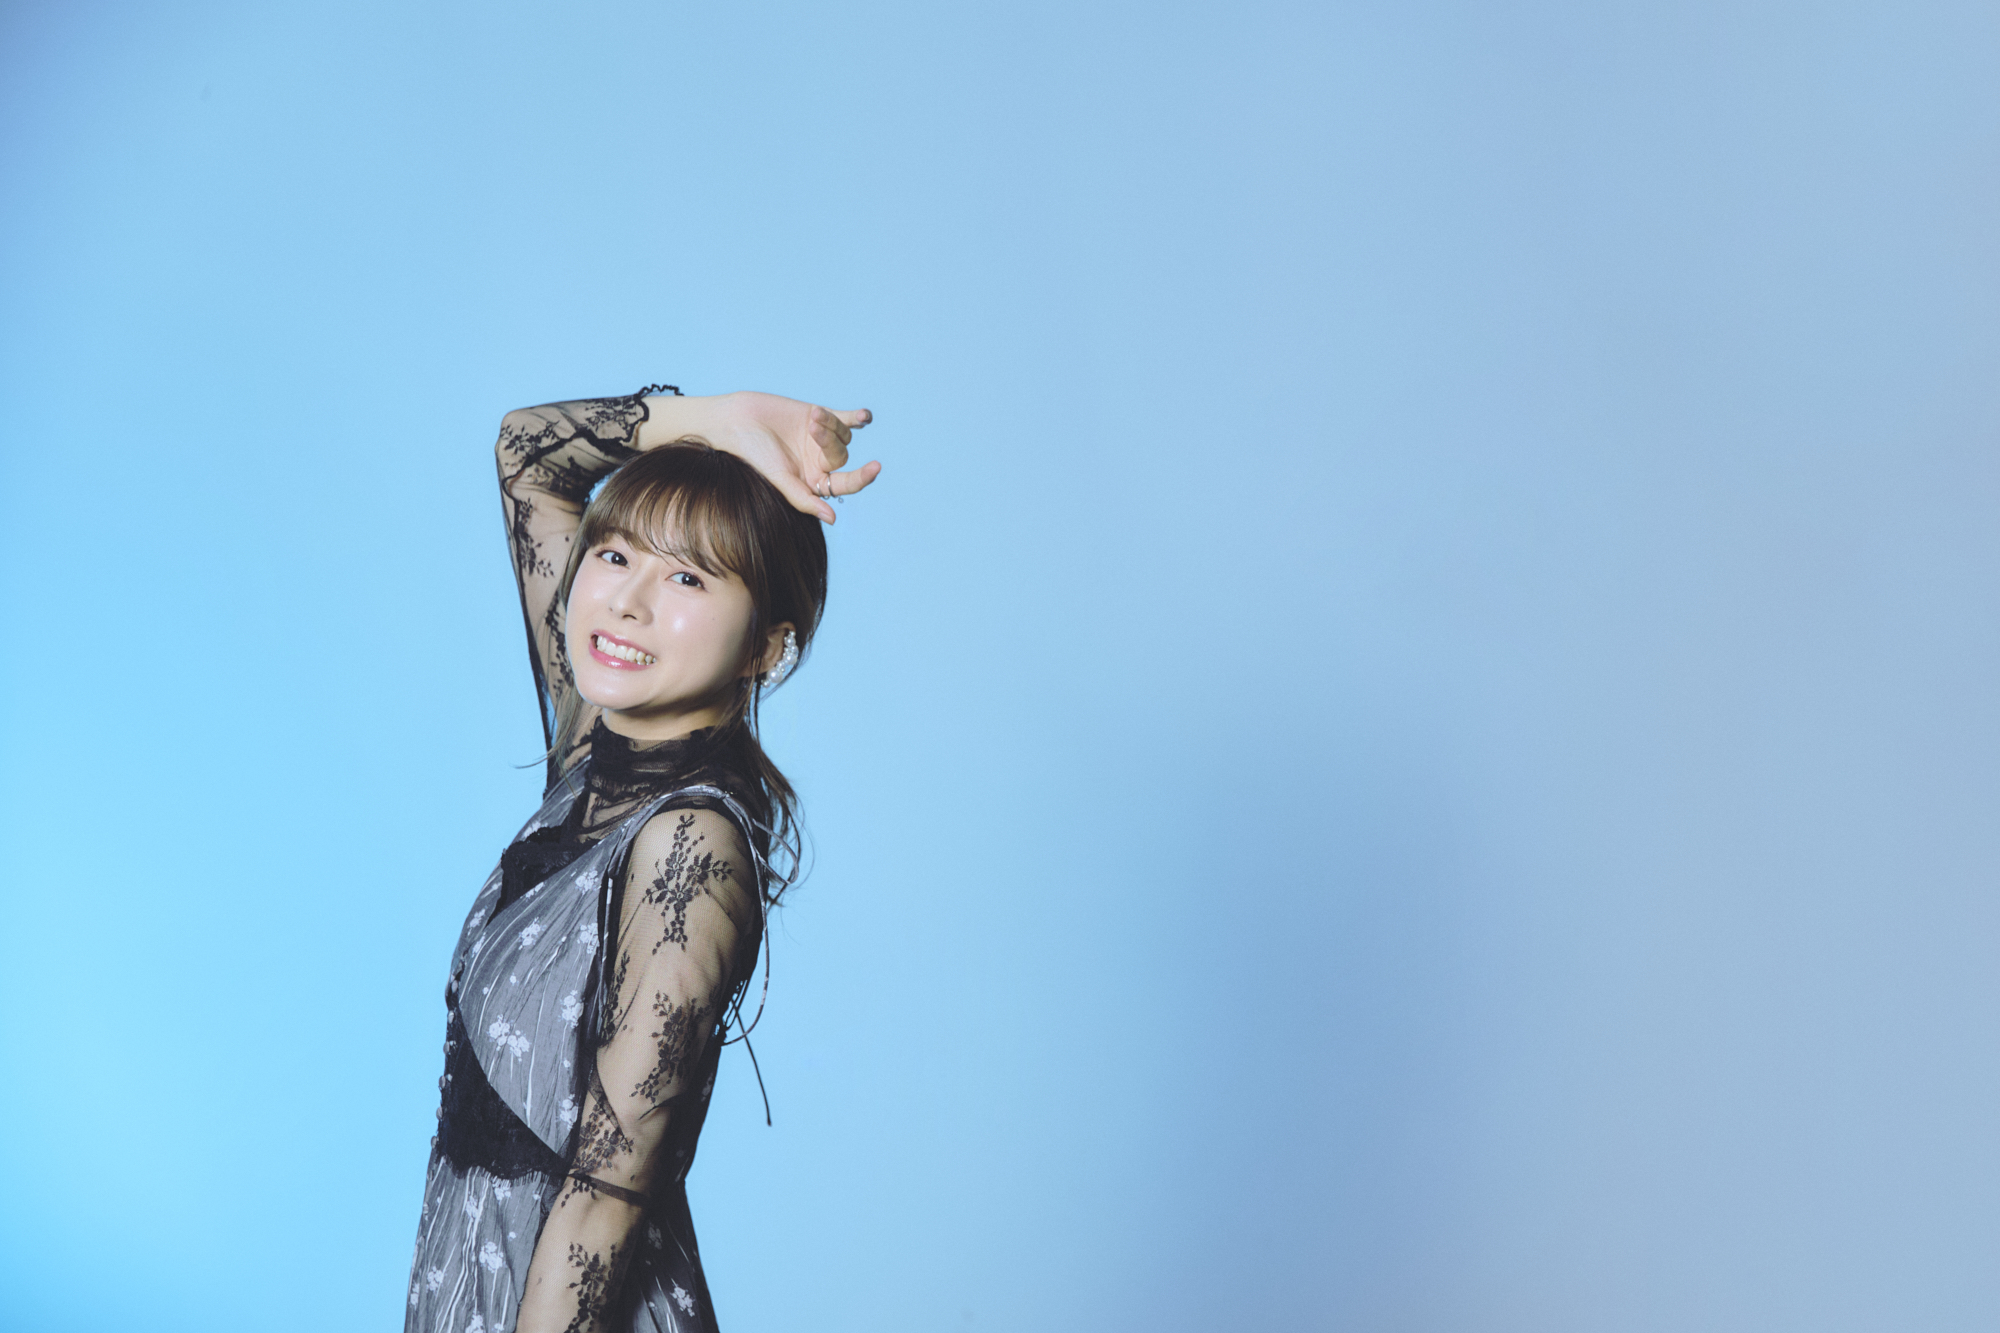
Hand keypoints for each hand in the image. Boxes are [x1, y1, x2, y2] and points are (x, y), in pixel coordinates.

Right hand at [647, 391, 878, 522]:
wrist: (735, 422)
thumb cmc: (752, 456)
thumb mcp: (780, 480)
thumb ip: (805, 499)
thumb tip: (833, 519)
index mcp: (812, 482)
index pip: (844, 484)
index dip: (862, 478)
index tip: (875, 468)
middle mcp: (819, 463)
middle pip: (842, 456)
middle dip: (830, 441)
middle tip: (812, 428)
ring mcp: (819, 439)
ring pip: (843, 435)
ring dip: (831, 424)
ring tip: (811, 416)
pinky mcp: (817, 416)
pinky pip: (846, 419)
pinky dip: (858, 418)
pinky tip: (866, 417)